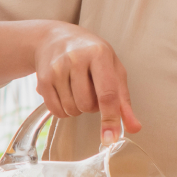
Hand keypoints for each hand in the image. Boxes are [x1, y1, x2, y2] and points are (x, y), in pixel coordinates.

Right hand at [34, 23, 142, 141]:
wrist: (54, 37)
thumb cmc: (90, 54)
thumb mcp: (112, 69)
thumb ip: (123, 100)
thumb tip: (134, 128)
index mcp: (99, 54)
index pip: (107, 93)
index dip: (110, 119)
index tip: (110, 139)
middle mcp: (76, 59)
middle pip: (87, 105)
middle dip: (92, 106)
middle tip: (91, 89)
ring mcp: (57, 68)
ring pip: (71, 110)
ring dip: (78, 108)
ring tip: (77, 88)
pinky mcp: (42, 79)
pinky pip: (56, 111)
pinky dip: (64, 110)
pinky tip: (65, 93)